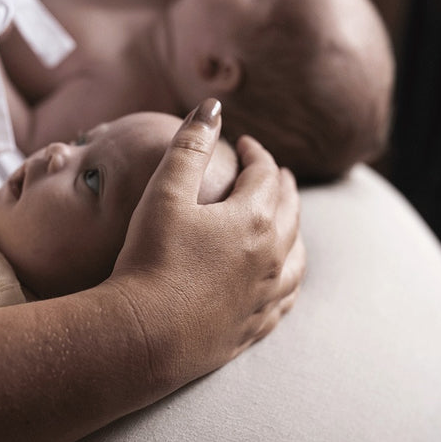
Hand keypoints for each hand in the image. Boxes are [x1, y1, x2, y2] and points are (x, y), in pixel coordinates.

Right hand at [110, 98, 304, 388]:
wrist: (144, 335)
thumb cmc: (149, 259)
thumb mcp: (165, 193)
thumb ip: (191, 145)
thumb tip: (214, 106)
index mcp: (253, 219)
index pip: (266, 174)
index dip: (257, 154)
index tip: (246, 145)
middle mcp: (271, 257)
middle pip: (289, 211)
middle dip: (282, 186)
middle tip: (276, 174)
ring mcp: (267, 295)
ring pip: (297, 256)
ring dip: (294, 232)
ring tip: (288, 222)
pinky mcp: (255, 326)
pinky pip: (287, 298)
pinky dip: (290, 278)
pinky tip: (284, 278)